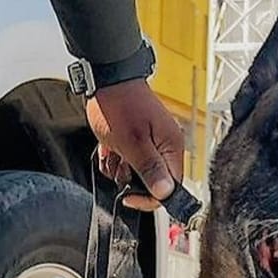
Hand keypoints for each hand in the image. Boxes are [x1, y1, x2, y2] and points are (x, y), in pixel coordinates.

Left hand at [85, 79, 184, 210]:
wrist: (106, 79)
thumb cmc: (119, 105)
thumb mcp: (133, 143)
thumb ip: (149, 169)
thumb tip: (165, 193)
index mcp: (171, 147)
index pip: (170, 189)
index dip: (148, 197)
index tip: (129, 196)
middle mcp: (165, 147)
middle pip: (152, 183)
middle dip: (131, 182)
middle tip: (119, 165)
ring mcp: (151, 144)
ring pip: (137, 175)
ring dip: (120, 171)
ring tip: (113, 153)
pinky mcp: (138, 141)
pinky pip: (127, 163)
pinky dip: (115, 161)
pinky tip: (109, 149)